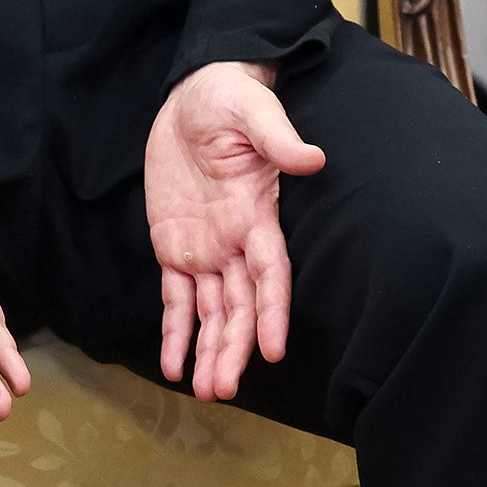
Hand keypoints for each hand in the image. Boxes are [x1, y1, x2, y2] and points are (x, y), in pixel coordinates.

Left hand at [147, 60, 325, 401]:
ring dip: (211, 351)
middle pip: (240, 305)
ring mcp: (206, 248)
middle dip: (235, 347)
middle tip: (223, 389)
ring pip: (212, 311)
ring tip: (205, 391)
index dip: (273, 311)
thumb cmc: (229, 97)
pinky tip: (173, 366)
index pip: (270, 272)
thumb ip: (278, 138)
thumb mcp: (252, 111)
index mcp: (256, 213)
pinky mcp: (174, 246)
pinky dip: (175, 332)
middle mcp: (236, 240)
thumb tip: (313, 159)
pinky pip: (175, 298)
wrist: (192, 95)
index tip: (274, 350)